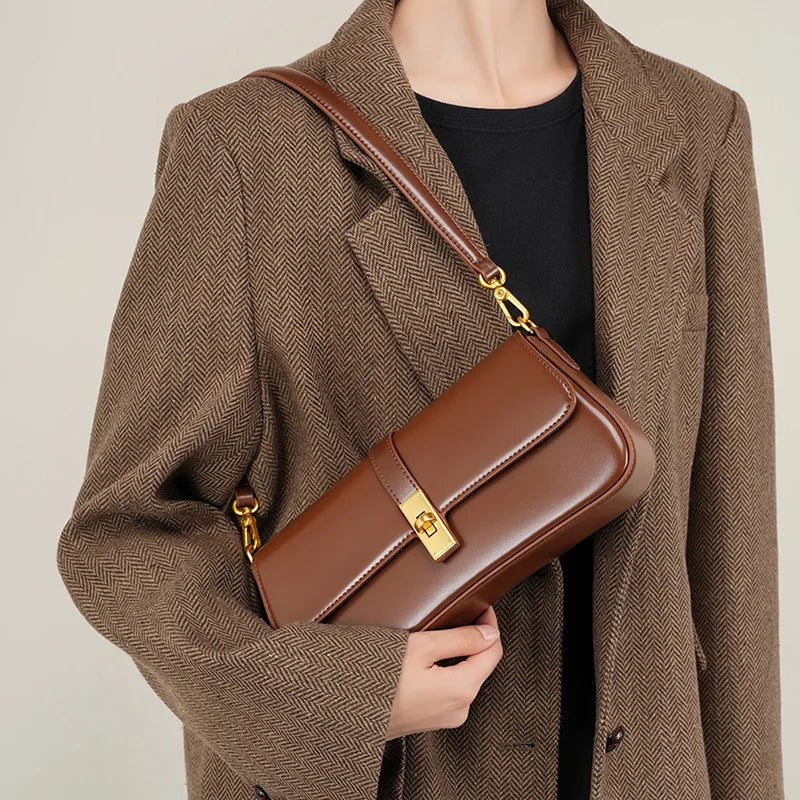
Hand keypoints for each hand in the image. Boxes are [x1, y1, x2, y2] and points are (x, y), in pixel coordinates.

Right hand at [386, 605, 502, 739]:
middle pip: (482, 666)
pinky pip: (451, 689)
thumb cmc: (379, 677)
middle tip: (464, 613)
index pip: (493, 652)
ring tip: (446, 632)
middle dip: (477, 639)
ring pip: (466, 678)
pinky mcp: (432, 720)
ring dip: (462, 654)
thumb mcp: (421, 647)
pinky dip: (449, 670)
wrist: (346, 711)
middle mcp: (460, 708)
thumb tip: (490, 632)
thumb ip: (460, 639)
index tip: (481, 606)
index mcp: (462, 689)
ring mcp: (446, 718)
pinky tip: (432, 658)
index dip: (490, 625)